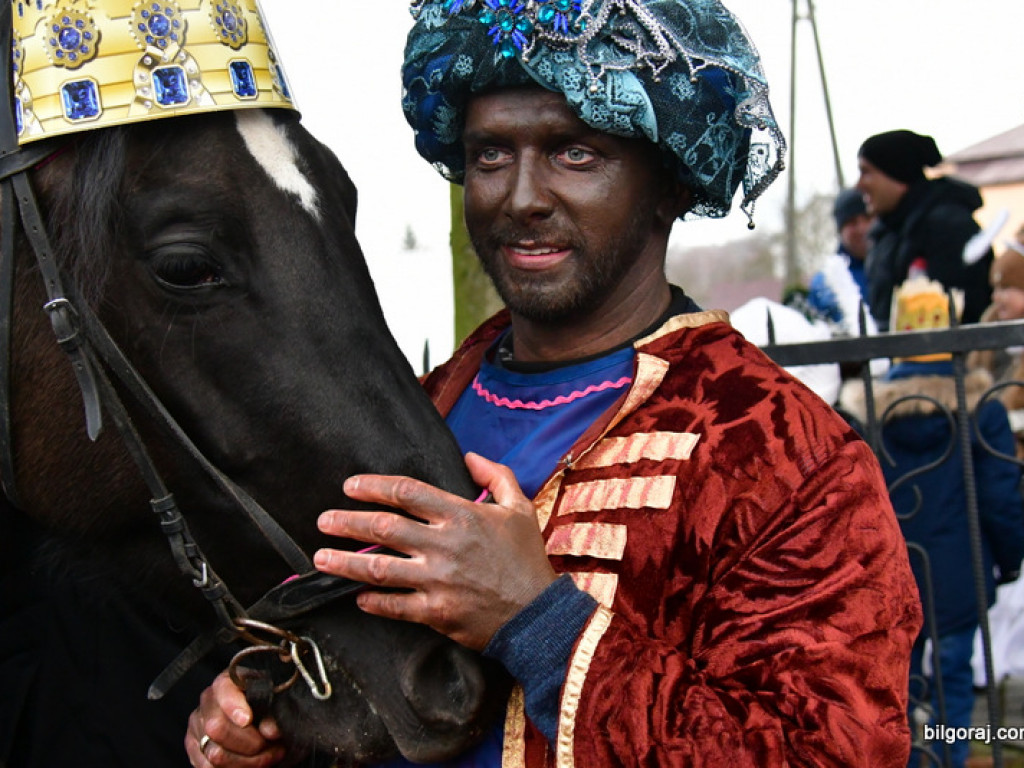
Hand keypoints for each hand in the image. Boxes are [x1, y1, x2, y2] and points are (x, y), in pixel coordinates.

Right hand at [185, 671, 287, 766]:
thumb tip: (270, 731)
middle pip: (216, 728)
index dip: (234, 707)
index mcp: (227, 681)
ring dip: (248, 762)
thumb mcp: (275, 699)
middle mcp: (207, 700)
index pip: (224, 691)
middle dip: (250, 743)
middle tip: (275, 748)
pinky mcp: (193, 746)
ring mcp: (197, 724)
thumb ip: (274, 712)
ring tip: (270, 757)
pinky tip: (251, 765)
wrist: (257, 714)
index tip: (247, 720)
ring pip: (215, 754)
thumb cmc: (267, 703)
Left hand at [313, 452, 556, 649]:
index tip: (350, 487)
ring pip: (379, 568)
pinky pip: (395, 606)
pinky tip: (357, 596)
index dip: (373, 487)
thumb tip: (470, 457)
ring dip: (345, 562)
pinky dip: (372, 601)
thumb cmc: (528, 560)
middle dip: (346, 522)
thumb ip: (496, 476)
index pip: (406, 492)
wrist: (540, 614)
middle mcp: (444, 544)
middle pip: (383, 527)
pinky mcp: (436, 613)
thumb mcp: (520, 508)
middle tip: (324, 521)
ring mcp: (438, 580)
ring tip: (321, 558)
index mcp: (461, 515)